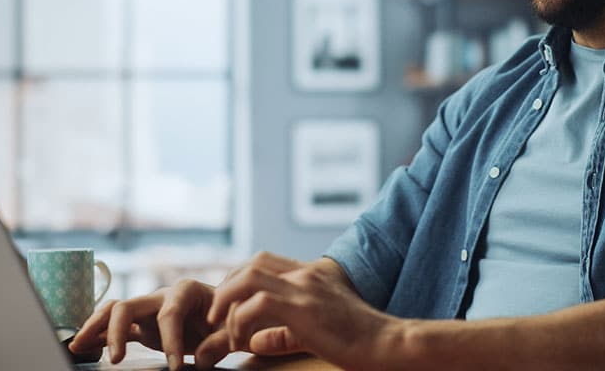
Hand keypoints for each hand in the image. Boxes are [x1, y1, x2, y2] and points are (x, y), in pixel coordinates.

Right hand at [69, 279, 227, 369]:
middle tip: (117, 360)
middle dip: (118, 331)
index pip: (170, 313)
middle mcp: (161, 296)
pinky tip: (81, 346)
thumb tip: (199, 361)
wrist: (227, 316)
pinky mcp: (142, 325)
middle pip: (129, 306)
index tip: (176, 366)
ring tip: (79, 346)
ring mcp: (148, 310)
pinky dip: (98, 336)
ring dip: (95, 327)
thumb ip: (219, 343)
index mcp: (186, 291)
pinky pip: (115, 327)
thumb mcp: (233, 330)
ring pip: (113, 312)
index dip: (170, 340)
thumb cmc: (231, 319)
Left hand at [207, 253, 400, 370]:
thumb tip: (257, 342)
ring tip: (219, 325)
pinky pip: (256, 304)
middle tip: (217, 315)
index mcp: (312, 275)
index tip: (228, 306)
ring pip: (248, 277)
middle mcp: (306, 275)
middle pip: (252, 263)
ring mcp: (305, 288)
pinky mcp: (303, 308)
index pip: (265, 261)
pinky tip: (241, 341)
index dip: (239, 280)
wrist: (387, 344)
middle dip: (227, 287)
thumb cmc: (359, 341)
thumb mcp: (319, 331)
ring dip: (226, 300)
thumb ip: (287, 333)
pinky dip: (239, 321)